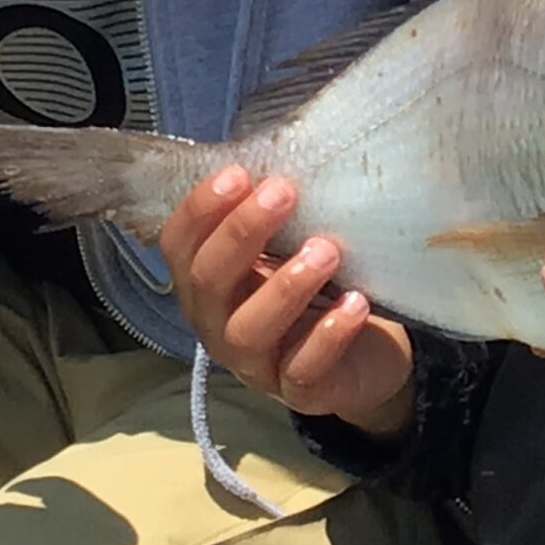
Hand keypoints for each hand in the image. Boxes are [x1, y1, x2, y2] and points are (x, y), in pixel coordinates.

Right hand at [161, 168, 417, 438]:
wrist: (365, 356)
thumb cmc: (315, 288)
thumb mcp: (287, 248)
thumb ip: (273, 216)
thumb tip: (281, 152)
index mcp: (206, 283)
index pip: (179, 245)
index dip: (200, 210)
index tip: (238, 173)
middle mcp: (217, 323)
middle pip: (209, 282)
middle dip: (241, 234)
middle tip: (284, 193)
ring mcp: (255, 363)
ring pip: (249, 330)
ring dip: (285, 286)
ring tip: (326, 250)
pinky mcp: (299, 392)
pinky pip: (303, 369)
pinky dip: (328, 335)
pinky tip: (355, 304)